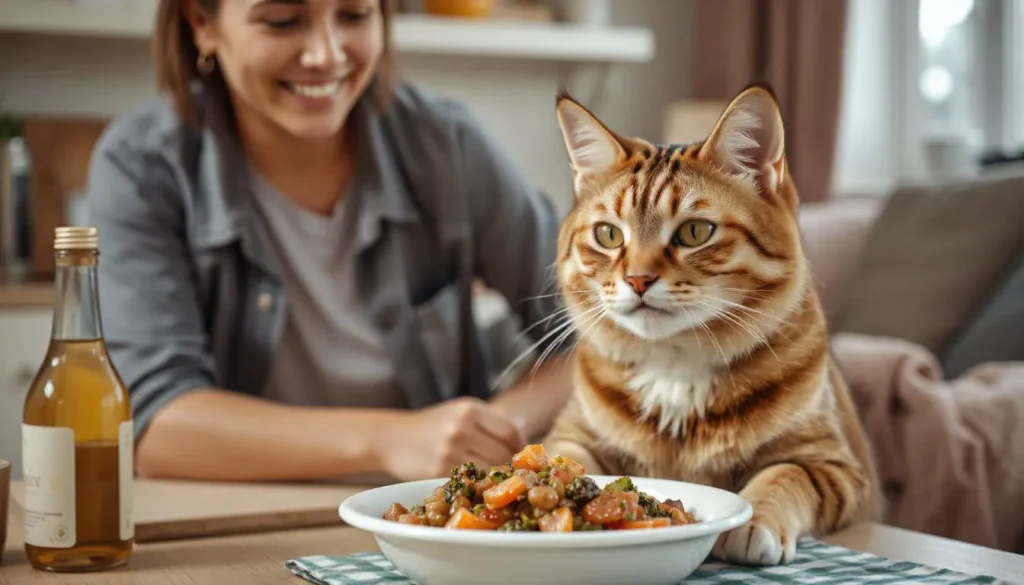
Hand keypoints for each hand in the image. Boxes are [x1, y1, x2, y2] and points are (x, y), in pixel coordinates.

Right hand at [378, 397, 527, 480]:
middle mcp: (461, 427)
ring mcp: (450, 450)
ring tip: (494, 478)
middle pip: (503, 453)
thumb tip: (522, 427)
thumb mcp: (459, 411)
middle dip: (510, 464)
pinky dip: (477, 484)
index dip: (520, 445)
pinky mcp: (439, 471)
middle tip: (511, 471)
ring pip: (490, 469)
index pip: (510, 431)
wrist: (390, 439)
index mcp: (469, 409)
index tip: (519, 453)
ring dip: (496, 477)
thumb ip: (490, 419)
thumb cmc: (430, 426)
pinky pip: (470, 482)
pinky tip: (475, 483)